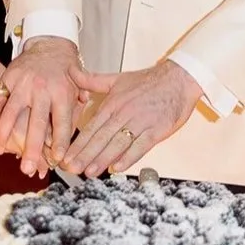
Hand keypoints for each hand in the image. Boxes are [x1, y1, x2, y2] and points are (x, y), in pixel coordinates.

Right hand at [0, 37, 78, 177]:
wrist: (49, 45)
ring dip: (4, 133)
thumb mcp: (78, 89)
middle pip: (36, 122)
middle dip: (31, 147)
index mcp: (62, 92)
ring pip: (12, 111)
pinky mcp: (7, 78)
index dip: (60, 142)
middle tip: (27, 168)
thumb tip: (77, 140)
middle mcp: (42, 88)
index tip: (57, 160)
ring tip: (0, 151)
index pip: (62, 122)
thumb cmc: (64, 74)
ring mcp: (23, 83)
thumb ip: (76, 114)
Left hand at [60, 59, 198, 177]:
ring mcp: (140, 122)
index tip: (65, 157)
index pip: (91, 127)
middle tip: (70, 169)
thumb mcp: (116, 78)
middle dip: (84, 155)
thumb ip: (92, 79)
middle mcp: (124, 113)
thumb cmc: (148, 81)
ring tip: (89, 172)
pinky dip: (129, 157)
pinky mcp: (156, 130)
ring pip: (118, 144)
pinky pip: (141, 146)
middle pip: (101, 138)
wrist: (178, 79)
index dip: (77, 144)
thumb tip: (71, 72)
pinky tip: (118, 167)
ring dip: (102, 159)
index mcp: (113, 103)